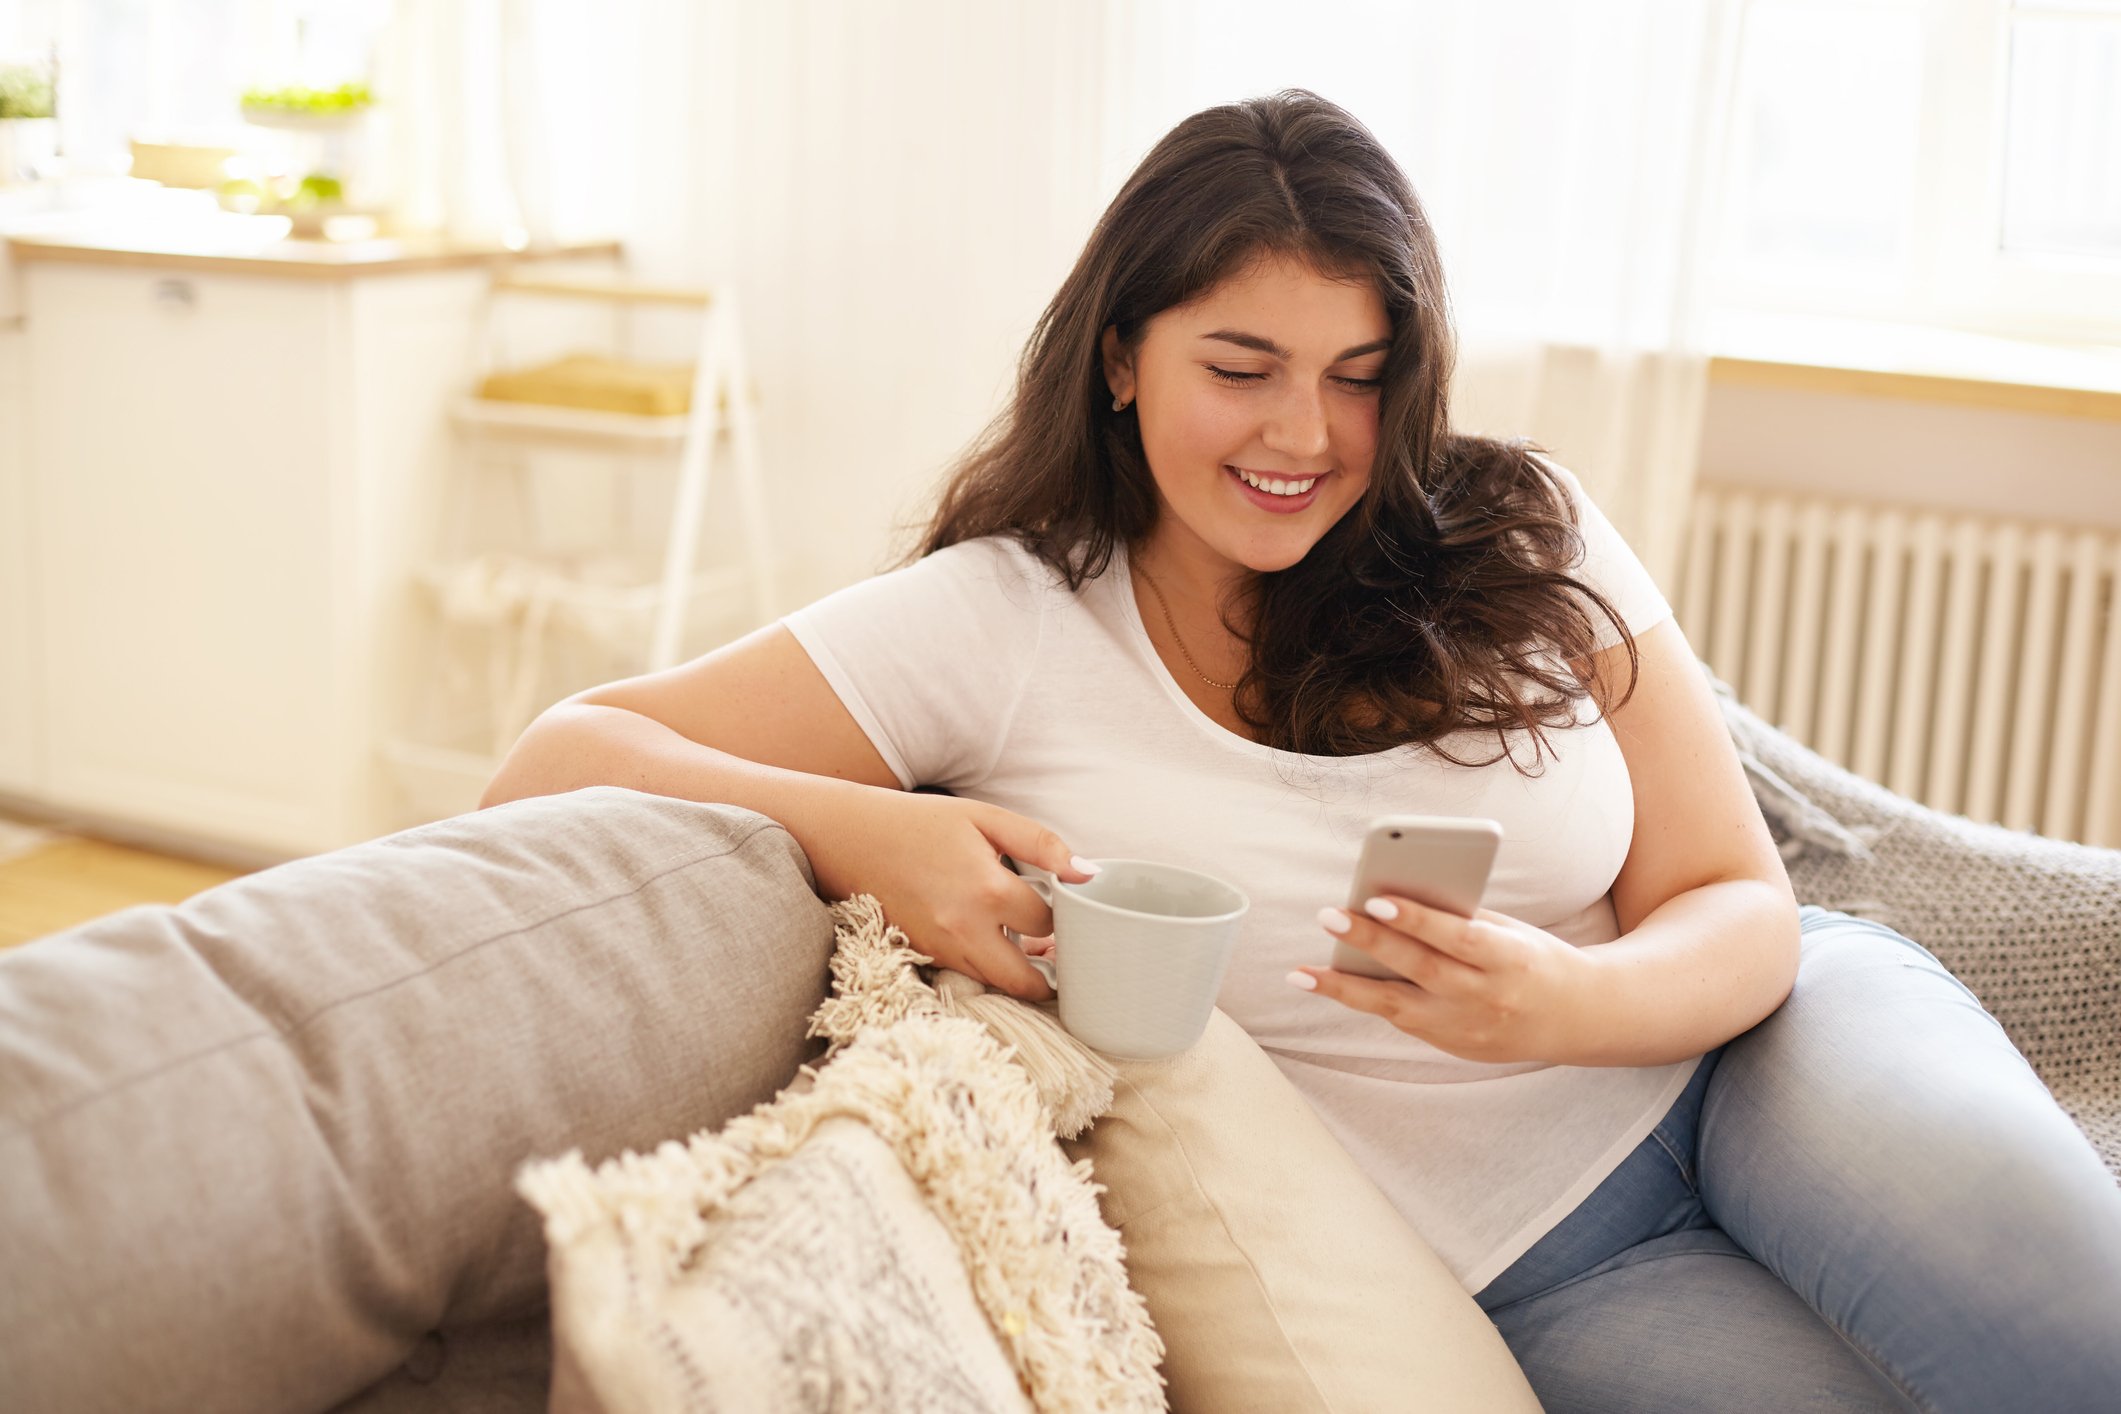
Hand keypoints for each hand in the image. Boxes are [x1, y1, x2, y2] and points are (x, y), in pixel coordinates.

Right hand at [807, 787, 1094, 1003]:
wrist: (850, 839)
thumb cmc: (920, 823)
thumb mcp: (985, 818)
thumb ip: (1041, 844)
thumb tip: (1087, 873)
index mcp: (987, 890)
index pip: (1048, 924)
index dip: (1063, 917)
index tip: (1065, 905)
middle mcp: (964, 930)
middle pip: (1028, 982)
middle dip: (1050, 972)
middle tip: (1059, 950)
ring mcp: (941, 950)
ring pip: (997, 984)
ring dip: (1020, 973)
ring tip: (1029, 944)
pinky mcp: (924, 957)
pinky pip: (969, 975)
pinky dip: (988, 966)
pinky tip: (991, 938)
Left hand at [1289, 895, 1593, 1064]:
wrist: (1576, 1017)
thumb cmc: (1534, 958)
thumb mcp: (1510, 932)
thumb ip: (1462, 920)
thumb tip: (1397, 901)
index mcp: (1510, 960)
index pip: (1458, 937)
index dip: (1419, 920)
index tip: (1377, 898)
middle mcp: (1487, 998)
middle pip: (1421, 968)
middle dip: (1372, 942)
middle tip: (1329, 915)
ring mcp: (1468, 1028)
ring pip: (1399, 1007)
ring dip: (1346, 988)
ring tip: (1302, 972)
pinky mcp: (1455, 1047)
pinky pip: (1403, 1021)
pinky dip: (1367, 1001)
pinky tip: (1333, 984)